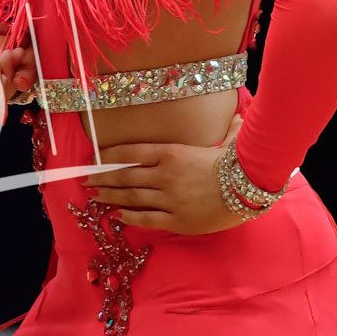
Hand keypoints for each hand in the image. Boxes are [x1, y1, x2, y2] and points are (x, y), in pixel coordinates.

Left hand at [80, 109, 251, 233]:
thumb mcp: (227, 141)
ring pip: (131, 196)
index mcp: (171, 152)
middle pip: (125, 175)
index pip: (130, 152)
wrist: (251, 189)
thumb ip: (223, 130)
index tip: (95, 159)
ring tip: (95, 196)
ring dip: (109, 196)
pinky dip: (129, 216)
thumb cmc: (240, 164)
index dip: (109, 157)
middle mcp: (164, 174)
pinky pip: (146, 218)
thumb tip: (238, 116)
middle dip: (102, 178)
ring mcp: (169, 198)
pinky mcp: (176, 219)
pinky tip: (117, 215)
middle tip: (86, 180)